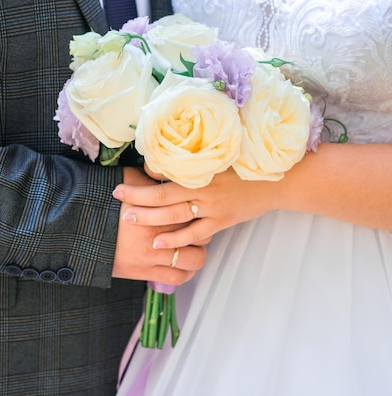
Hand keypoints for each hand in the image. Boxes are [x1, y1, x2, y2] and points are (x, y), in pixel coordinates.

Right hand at [112, 167, 206, 283]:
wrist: (76, 225)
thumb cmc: (102, 199)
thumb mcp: (130, 179)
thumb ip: (154, 180)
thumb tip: (170, 175)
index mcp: (162, 208)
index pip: (197, 213)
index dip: (200, 214)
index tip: (194, 213)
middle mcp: (162, 232)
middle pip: (202, 238)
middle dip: (201, 235)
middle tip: (194, 232)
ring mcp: (154, 254)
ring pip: (194, 261)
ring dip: (194, 256)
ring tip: (188, 251)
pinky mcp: (144, 271)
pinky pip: (176, 279)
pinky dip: (182, 274)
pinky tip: (179, 267)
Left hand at [113, 167, 278, 248]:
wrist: (278, 180)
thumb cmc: (249, 162)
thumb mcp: (224, 152)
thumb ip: (199, 155)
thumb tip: (172, 155)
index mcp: (203, 166)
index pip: (167, 169)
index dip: (147, 172)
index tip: (131, 173)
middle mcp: (204, 186)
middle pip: (162, 194)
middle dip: (137, 196)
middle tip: (116, 196)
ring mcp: (212, 206)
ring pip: (173, 215)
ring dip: (148, 218)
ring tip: (127, 219)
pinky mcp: (221, 222)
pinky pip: (193, 234)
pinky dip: (174, 240)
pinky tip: (157, 243)